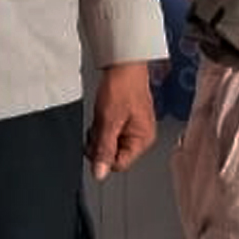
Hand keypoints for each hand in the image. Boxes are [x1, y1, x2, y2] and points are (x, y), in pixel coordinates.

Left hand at [85, 61, 156, 178]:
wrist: (124, 64)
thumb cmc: (122, 87)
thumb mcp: (108, 121)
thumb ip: (103, 149)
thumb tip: (100, 174)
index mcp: (142, 140)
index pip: (119, 164)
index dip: (103, 156)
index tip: (96, 141)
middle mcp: (141, 137)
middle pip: (114, 154)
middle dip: (101, 142)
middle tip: (100, 124)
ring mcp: (134, 128)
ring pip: (109, 143)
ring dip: (101, 132)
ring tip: (103, 115)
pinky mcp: (127, 120)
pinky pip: (111, 131)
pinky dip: (103, 124)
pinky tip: (104, 112)